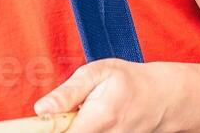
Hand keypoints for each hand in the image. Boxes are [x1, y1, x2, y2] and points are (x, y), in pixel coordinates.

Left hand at [33, 59, 166, 132]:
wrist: (162, 99)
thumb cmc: (129, 81)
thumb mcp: (98, 73)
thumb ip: (69, 92)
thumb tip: (40, 108)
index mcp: (100, 118)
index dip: (46, 129)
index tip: (36, 124)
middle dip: (63, 127)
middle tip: (71, 112)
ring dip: (76, 128)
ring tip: (86, 116)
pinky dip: (86, 131)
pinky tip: (93, 124)